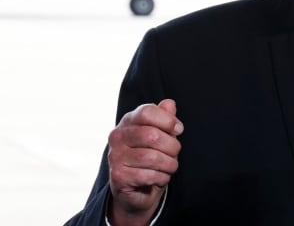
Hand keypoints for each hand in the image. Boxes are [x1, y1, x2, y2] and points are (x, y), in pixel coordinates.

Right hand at [107, 99, 183, 224]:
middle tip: (175, 153)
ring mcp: (115, 156)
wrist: (136, 189)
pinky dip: (161, 177)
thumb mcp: (161, 134)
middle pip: (152, 135)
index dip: (168, 120)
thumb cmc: (151, 155)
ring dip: (169, 164)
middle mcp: (117, 136)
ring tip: (170, 166)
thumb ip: (164, 118)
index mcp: (128, 121)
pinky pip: (148, 175)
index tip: (178, 130)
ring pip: (152, 157)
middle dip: (172, 146)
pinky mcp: (118, 176)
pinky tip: (161, 177)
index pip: (147, 112)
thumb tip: (169, 104)